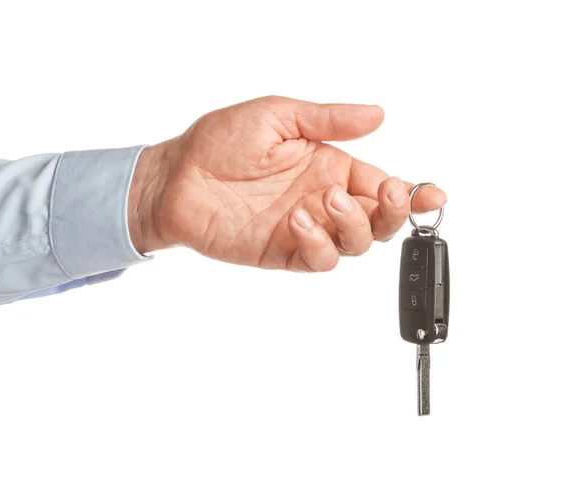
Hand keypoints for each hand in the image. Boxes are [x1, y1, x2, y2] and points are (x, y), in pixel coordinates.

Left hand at [128, 96, 445, 271]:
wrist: (178, 176)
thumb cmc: (220, 142)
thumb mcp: (278, 116)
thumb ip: (329, 120)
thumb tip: (377, 114)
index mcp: (328, 166)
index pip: (380, 183)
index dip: (410, 192)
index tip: (432, 194)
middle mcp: (322, 199)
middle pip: (377, 219)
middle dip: (391, 211)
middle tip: (385, 193)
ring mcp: (305, 228)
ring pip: (354, 244)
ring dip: (353, 225)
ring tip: (324, 199)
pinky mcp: (283, 251)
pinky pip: (318, 260)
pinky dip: (320, 244)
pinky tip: (299, 220)